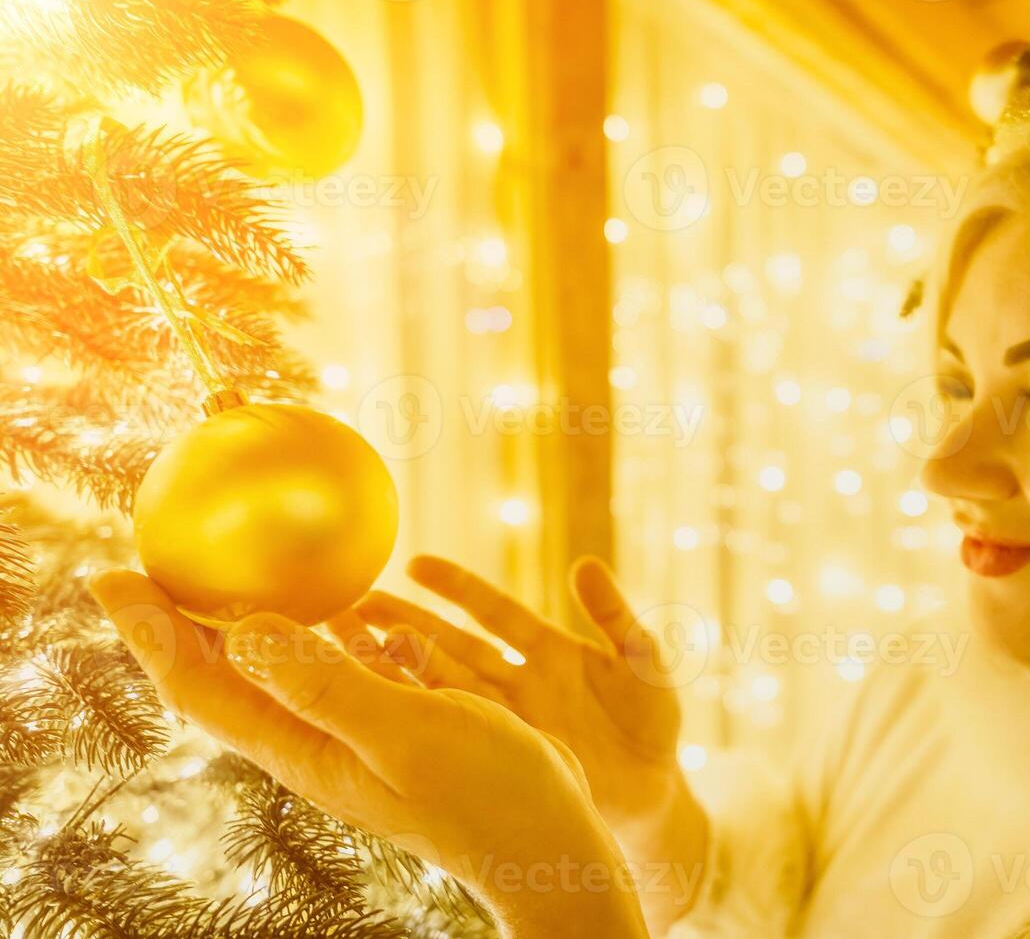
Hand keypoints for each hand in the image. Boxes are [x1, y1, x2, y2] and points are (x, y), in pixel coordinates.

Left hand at [88, 570, 648, 938]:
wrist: (547, 836)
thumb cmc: (483, 792)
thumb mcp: (405, 732)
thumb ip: (327, 684)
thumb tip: (243, 633)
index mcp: (302, 747)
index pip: (200, 687)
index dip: (149, 633)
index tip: (111, 577)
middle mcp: (318, 738)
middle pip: (228, 675)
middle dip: (181, 622)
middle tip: (152, 563)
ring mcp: (360, 731)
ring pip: (289, 667)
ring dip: (255, 622)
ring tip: (237, 574)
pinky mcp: (402, 721)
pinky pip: (354, 664)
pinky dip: (338, 629)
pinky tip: (355, 603)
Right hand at [341, 555, 707, 930]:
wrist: (655, 797)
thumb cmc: (653, 724)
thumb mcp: (645, 663)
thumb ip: (617, 616)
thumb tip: (584, 565)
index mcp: (548, 650)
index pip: (493, 611)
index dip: (456, 588)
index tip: (413, 563)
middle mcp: (517, 681)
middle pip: (450, 646)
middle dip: (404, 624)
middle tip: (350, 605)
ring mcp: (506, 721)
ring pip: (443, 691)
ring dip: (401, 671)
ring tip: (349, 650)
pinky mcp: (506, 756)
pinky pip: (459, 735)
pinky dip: (424, 720)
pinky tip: (383, 707)